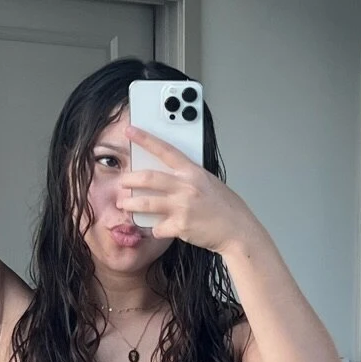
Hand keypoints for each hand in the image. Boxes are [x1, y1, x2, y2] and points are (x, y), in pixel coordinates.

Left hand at [120, 129, 256, 253]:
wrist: (237, 230)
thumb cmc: (226, 207)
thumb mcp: (209, 183)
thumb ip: (189, 178)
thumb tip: (169, 177)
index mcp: (193, 172)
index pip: (165, 150)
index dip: (145, 139)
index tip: (130, 131)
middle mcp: (186, 186)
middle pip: (148, 178)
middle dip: (129, 179)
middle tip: (122, 182)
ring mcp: (182, 206)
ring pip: (146, 203)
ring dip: (131, 204)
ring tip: (124, 205)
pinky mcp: (180, 226)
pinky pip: (158, 227)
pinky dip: (155, 229)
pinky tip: (158, 229)